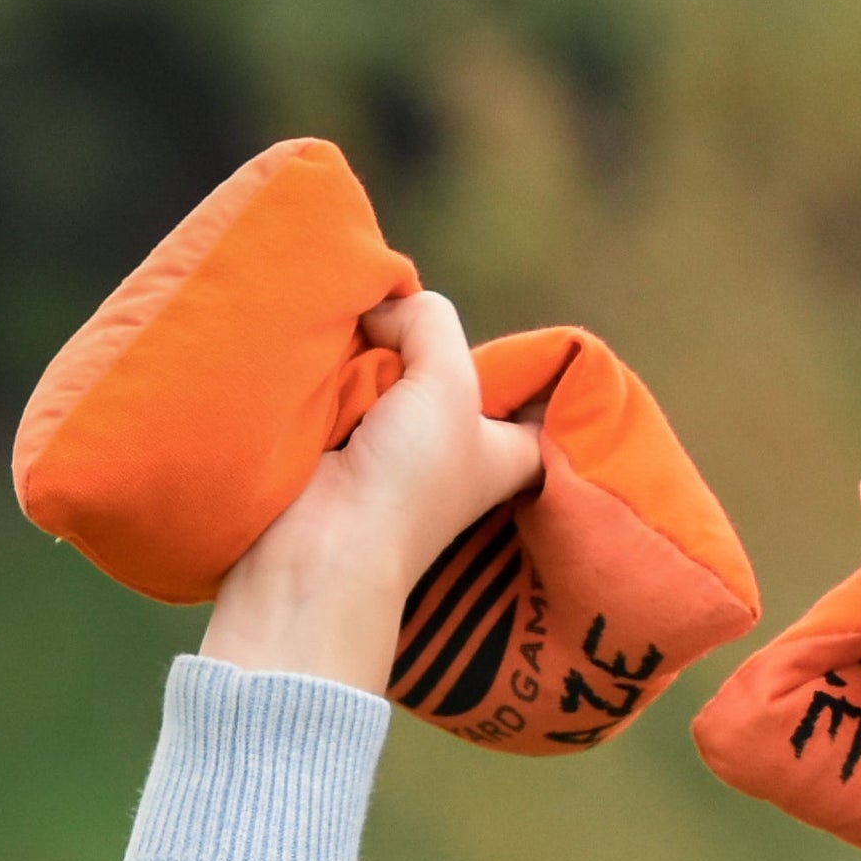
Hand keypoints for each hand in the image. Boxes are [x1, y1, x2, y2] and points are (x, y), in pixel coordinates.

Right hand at [199, 291, 543, 690]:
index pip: (539, 395)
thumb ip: (430, 322)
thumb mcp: (449, 385)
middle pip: (450, 362)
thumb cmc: (406, 481)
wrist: (320, 551)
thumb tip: (381, 309)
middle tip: (403, 323)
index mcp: (507, 448)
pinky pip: (343, 382)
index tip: (513, 335)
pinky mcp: (342, 443)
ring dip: (370, 350)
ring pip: (390, 365)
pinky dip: (333, 370)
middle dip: (428, 341)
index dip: (535, 362)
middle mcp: (458, 445)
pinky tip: (324, 359)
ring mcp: (397, 443)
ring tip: (355, 339)